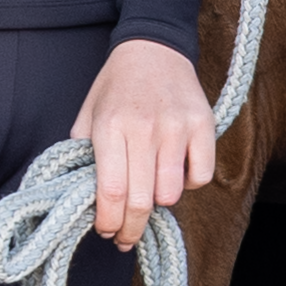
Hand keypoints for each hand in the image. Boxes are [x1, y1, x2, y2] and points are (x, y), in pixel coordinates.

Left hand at [72, 37, 216, 252]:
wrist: (153, 48)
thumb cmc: (117, 86)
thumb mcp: (88, 114)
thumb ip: (82, 154)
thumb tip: (82, 197)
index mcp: (109, 126)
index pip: (110, 190)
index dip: (108, 221)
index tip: (106, 232)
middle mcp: (144, 128)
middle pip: (141, 200)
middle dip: (131, 229)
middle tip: (126, 236)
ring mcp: (176, 127)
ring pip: (172, 194)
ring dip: (159, 204)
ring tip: (150, 194)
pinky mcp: (203, 125)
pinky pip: (201, 176)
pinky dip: (189, 184)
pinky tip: (176, 174)